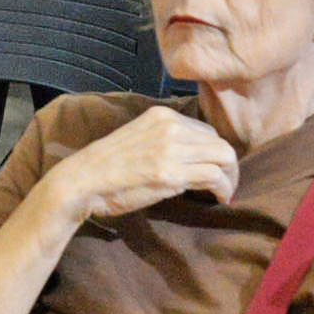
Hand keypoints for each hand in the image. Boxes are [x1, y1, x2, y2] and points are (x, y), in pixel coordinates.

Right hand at [38, 108, 241, 222]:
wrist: (83, 181)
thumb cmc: (107, 166)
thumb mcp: (139, 139)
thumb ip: (165, 141)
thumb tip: (192, 158)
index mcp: (161, 115)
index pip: (205, 130)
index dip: (214, 151)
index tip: (214, 168)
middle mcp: (170, 126)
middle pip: (219, 142)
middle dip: (228, 164)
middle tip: (225, 183)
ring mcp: (171, 149)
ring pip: (224, 156)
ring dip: (230, 176)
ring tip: (225, 191)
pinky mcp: (171, 174)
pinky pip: (213, 176)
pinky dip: (223, 188)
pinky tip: (220, 198)